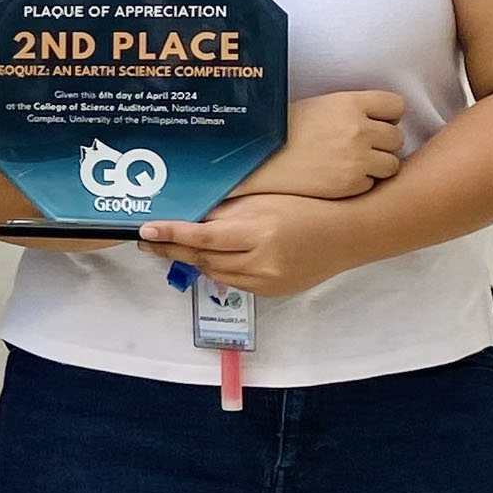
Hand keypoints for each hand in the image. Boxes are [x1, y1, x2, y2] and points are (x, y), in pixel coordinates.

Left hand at [139, 192, 372, 295]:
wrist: (347, 234)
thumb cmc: (305, 207)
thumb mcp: (263, 201)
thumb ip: (226, 212)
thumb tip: (189, 217)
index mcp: (259, 233)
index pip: (203, 237)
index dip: (171, 234)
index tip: (144, 230)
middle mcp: (261, 262)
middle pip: (202, 257)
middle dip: (170, 248)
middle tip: (145, 239)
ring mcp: (267, 281)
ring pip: (213, 272)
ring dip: (190, 259)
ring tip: (168, 246)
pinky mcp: (271, 292)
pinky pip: (232, 281)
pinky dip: (216, 268)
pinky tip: (206, 257)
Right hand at [232, 89, 404, 199]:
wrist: (255, 159)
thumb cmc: (282, 131)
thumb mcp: (319, 106)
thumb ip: (352, 110)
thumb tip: (383, 120)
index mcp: (349, 103)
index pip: (396, 105)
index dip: (386, 116)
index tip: (373, 123)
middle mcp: (358, 129)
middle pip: (396, 137)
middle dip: (380, 144)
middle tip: (356, 148)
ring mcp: (357, 158)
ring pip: (391, 164)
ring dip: (375, 166)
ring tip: (348, 164)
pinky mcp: (351, 184)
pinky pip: (372, 184)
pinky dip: (358, 184)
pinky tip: (336, 178)